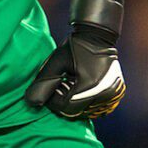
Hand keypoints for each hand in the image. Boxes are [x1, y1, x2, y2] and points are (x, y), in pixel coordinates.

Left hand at [25, 0, 126, 119]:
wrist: (98, 36)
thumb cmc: (74, 47)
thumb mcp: (55, 63)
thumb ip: (43, 83)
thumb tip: (31, 103)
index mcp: (90, 86)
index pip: (66, 108)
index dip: (55, 101)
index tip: (55, 85)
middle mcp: (105, 93)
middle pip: (77, 112)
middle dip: (66, 102)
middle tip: (64, 83)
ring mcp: (113, 95)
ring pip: (88, 112)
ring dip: (77, 102)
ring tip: (75, 83)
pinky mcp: (116, 94)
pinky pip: (99, 108)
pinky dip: (89, 102)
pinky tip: (84, 87)